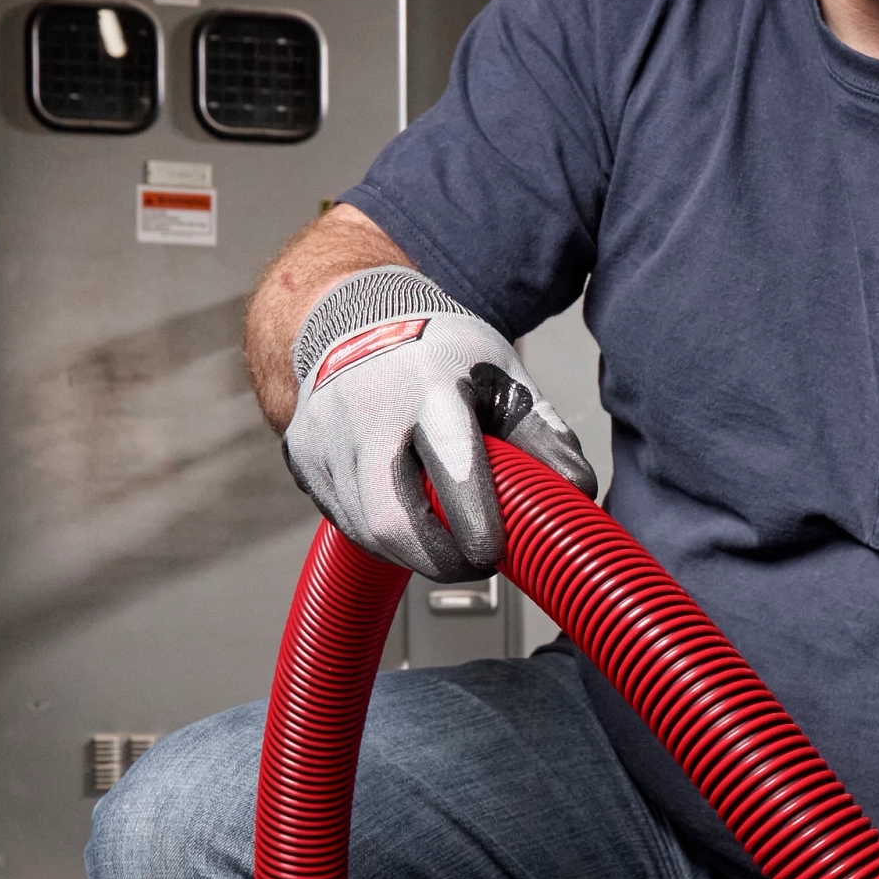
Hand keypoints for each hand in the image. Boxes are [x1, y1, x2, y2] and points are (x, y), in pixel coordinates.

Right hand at [282, 275, 594, 575]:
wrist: (356, 318)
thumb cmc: (438, 353)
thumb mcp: (504, 376)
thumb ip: (543, 437)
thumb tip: (575, 495)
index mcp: (426, 383)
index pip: (450, 463)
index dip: (473, 520)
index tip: (492, 553)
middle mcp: (365, 409)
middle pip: (392, 521)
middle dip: (440, 560)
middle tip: (475, 561)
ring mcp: (325, 436)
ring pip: (369, 533)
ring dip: (414, 550)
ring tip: (443, 524)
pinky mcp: (302, 459)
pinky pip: (347, 522)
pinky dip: (383, 533)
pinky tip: (403, 503)